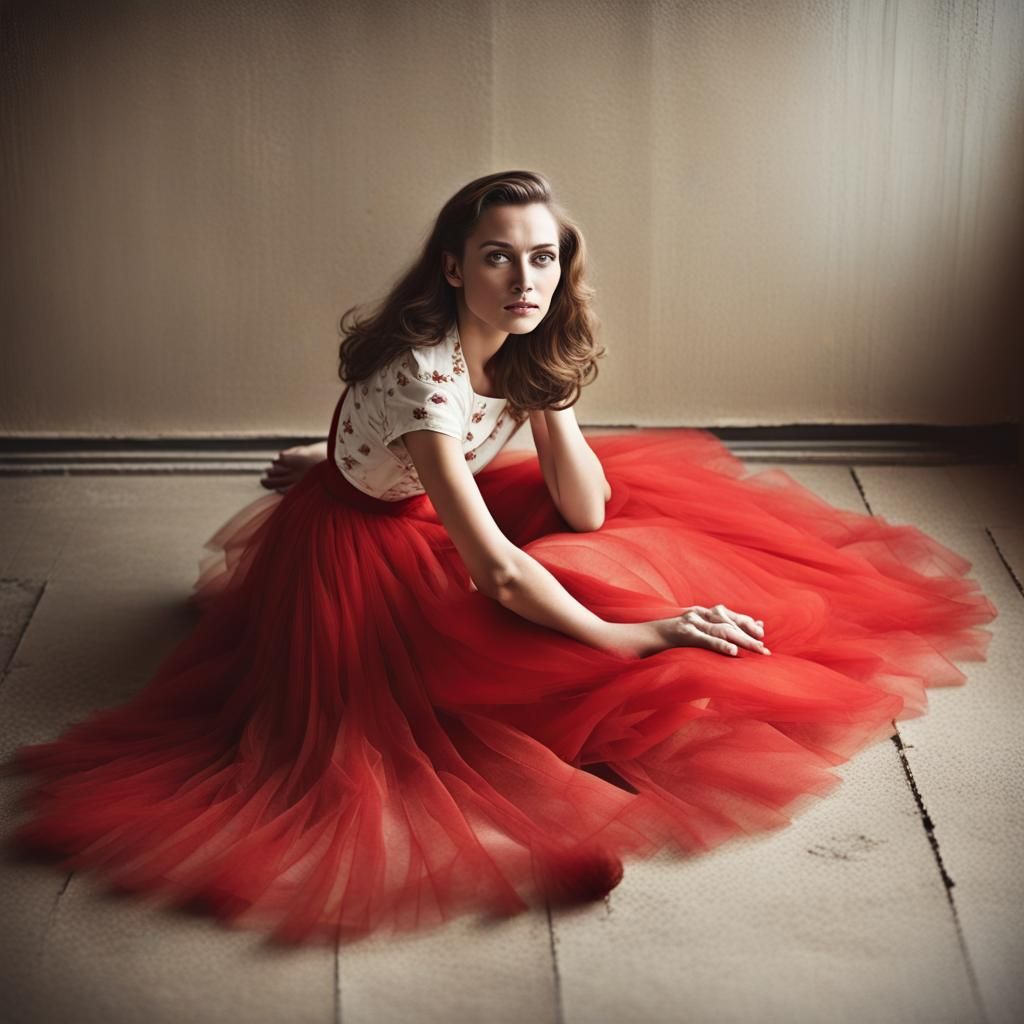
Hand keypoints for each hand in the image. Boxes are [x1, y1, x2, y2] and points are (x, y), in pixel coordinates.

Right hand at [602, 604, 769, 658]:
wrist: (622, 639)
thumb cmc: (650, 644)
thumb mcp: (677, 640)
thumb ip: (696, 640)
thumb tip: (716, 649)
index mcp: (693, 614)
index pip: (726, 615)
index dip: (745, 622)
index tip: (762, 631)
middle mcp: (692, 614)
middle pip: (728, 621)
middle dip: (749, 633)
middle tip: (767, 649)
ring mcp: (684, 622)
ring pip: (721, 628)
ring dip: (743, 640)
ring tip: (759, 652)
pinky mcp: (676, 633)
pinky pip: (702, 638)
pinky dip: (719, 644)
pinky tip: (733, 653)